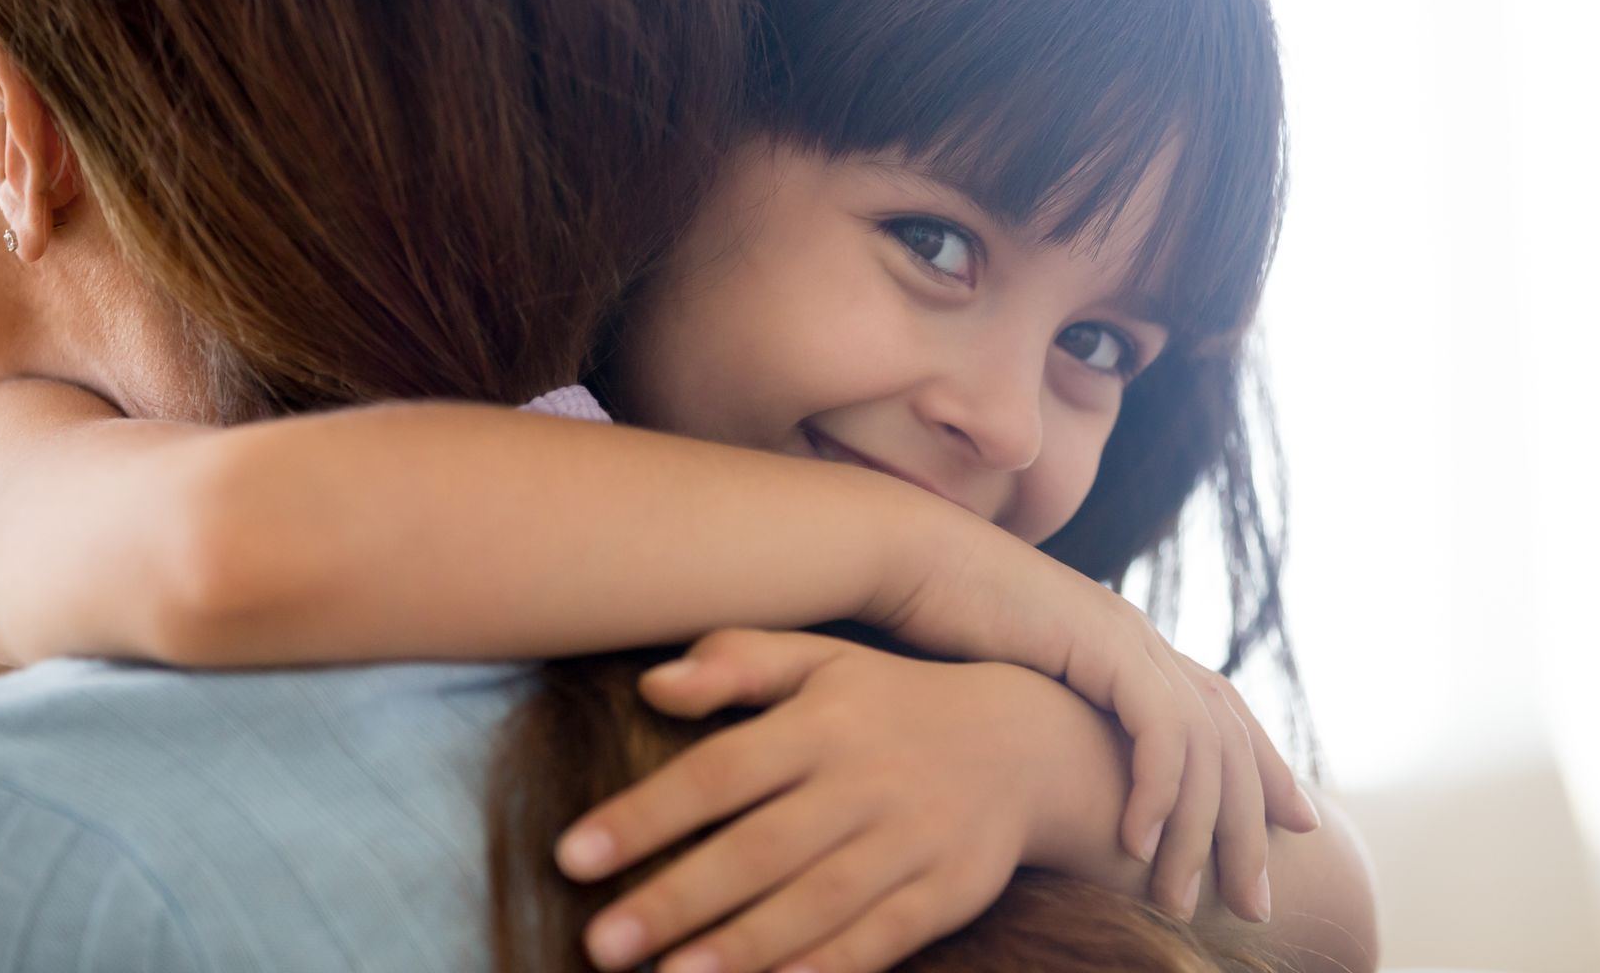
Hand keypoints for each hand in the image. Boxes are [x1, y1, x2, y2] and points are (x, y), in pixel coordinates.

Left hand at [555, 629, 1066, 972]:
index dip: (647, 813)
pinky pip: (881, 941)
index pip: (722, 770)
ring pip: (819, 902)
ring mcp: (913, 839)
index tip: (573, 854)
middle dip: (678, 898)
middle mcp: (867, 779)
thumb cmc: (889, 701)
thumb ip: (740, 661)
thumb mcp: (822, 659)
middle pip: (762, 847)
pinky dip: (826, 970)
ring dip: (742, 948)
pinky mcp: (950, 892)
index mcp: (824, 719)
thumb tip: (655, 685)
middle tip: (601, 944)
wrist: (1026, 742)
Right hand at [867, 533, 1318, 920]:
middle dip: (1250, 823)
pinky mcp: (1101, 644)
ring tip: (1182, 899)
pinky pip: (1158, 732)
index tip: (1296, 824)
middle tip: (1257, 904)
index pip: (1219, 708)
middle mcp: (1139, 636)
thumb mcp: (1009, 681)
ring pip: (1204, 746)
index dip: (1262, 765)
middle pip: (1229, 736)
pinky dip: (1158, 792)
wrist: (904, 561)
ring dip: (1201, 832)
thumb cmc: (933, 623)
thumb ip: (1049, 718)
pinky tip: (1137, 845)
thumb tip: (1051, 775)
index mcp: (1123, 639)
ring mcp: (1126, 636)